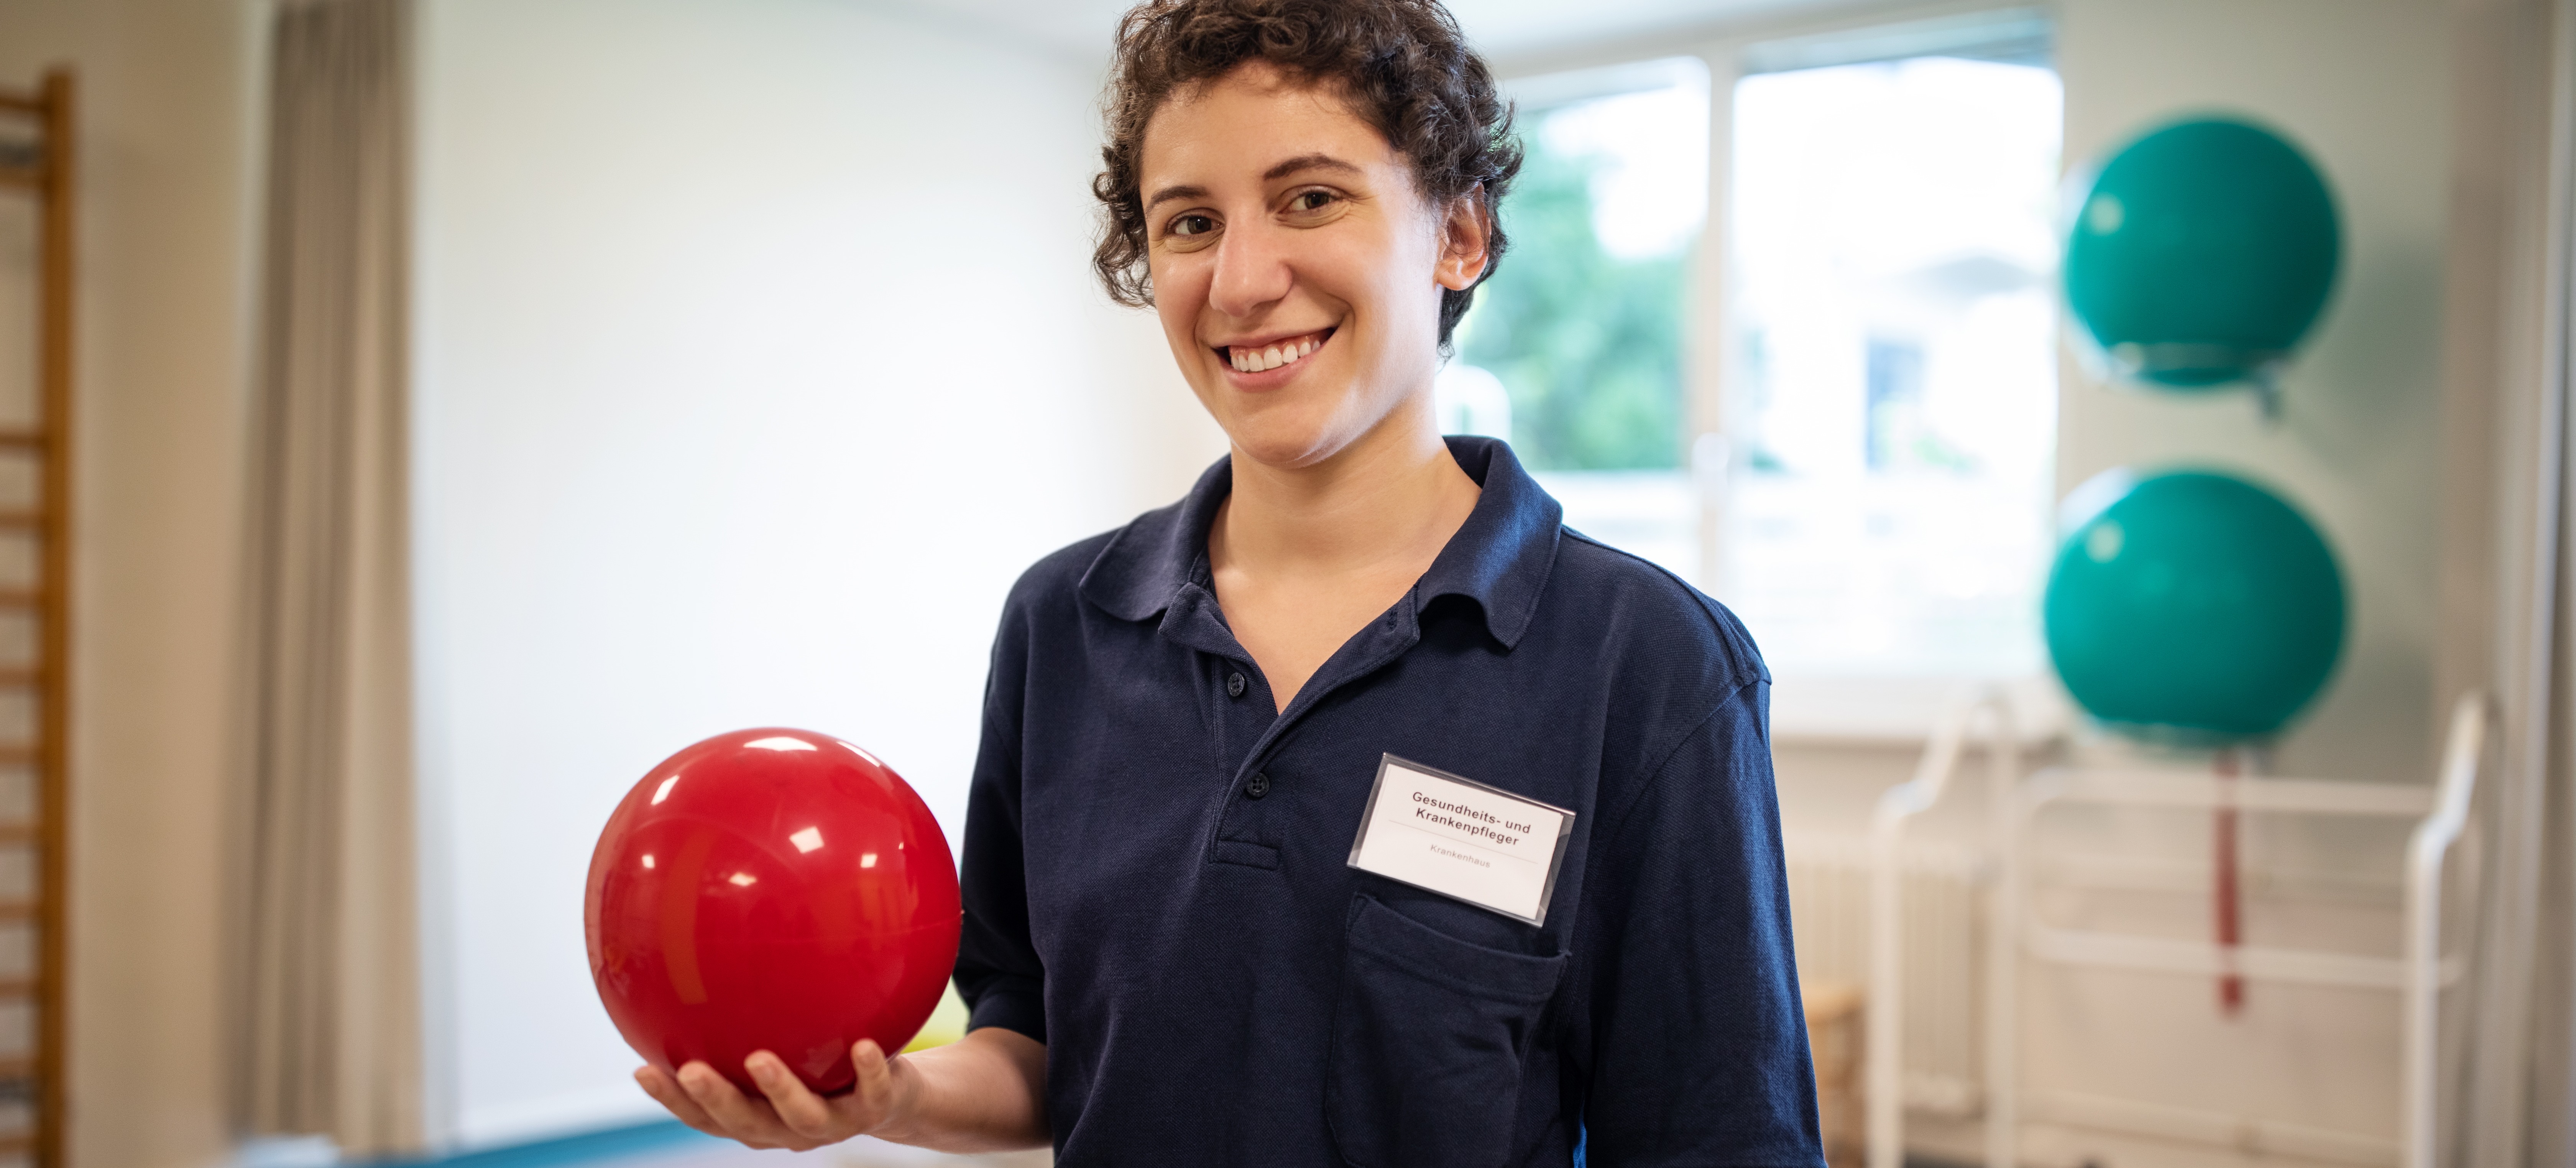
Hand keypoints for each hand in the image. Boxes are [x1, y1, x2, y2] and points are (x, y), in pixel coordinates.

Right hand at [636, 1040, 910, 1151]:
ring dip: (780, 1089)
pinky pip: (874, 1092)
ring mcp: (834, 1123)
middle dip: (716, 1099)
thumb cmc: (827, 1066)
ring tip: (759, 1059)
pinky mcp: (877, 1109)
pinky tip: (864, 1044)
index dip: (674, 1101)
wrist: (898, 1097)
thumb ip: (747, 1027)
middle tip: (690, 1070)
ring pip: (803, 1116)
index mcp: (759, 1118)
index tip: (641, 1069)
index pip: (707, 1117)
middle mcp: (790, 1128)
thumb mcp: (787, 1048)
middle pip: (746, 1123)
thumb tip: (697, 969)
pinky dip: (869, 1071)